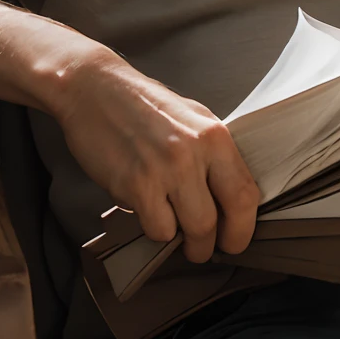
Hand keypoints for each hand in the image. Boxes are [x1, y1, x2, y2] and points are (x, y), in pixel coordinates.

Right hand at [54, 49, 259, 262]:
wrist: (94, 90)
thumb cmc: (141, 104)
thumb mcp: (191, 118)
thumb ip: (212, 154)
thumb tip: (228, 194)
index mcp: (214, 135)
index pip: (245, 194)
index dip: (243, 228)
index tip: (234, 239)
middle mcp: (194, 152)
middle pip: (219, 221)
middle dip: (211, 245)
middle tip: (202, 248)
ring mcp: (165, 170)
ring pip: (191, 231)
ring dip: (182, 242)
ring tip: (173, 231)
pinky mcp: (136, 184)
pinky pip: (158, 229)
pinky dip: (155, 229)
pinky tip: (147, 211)